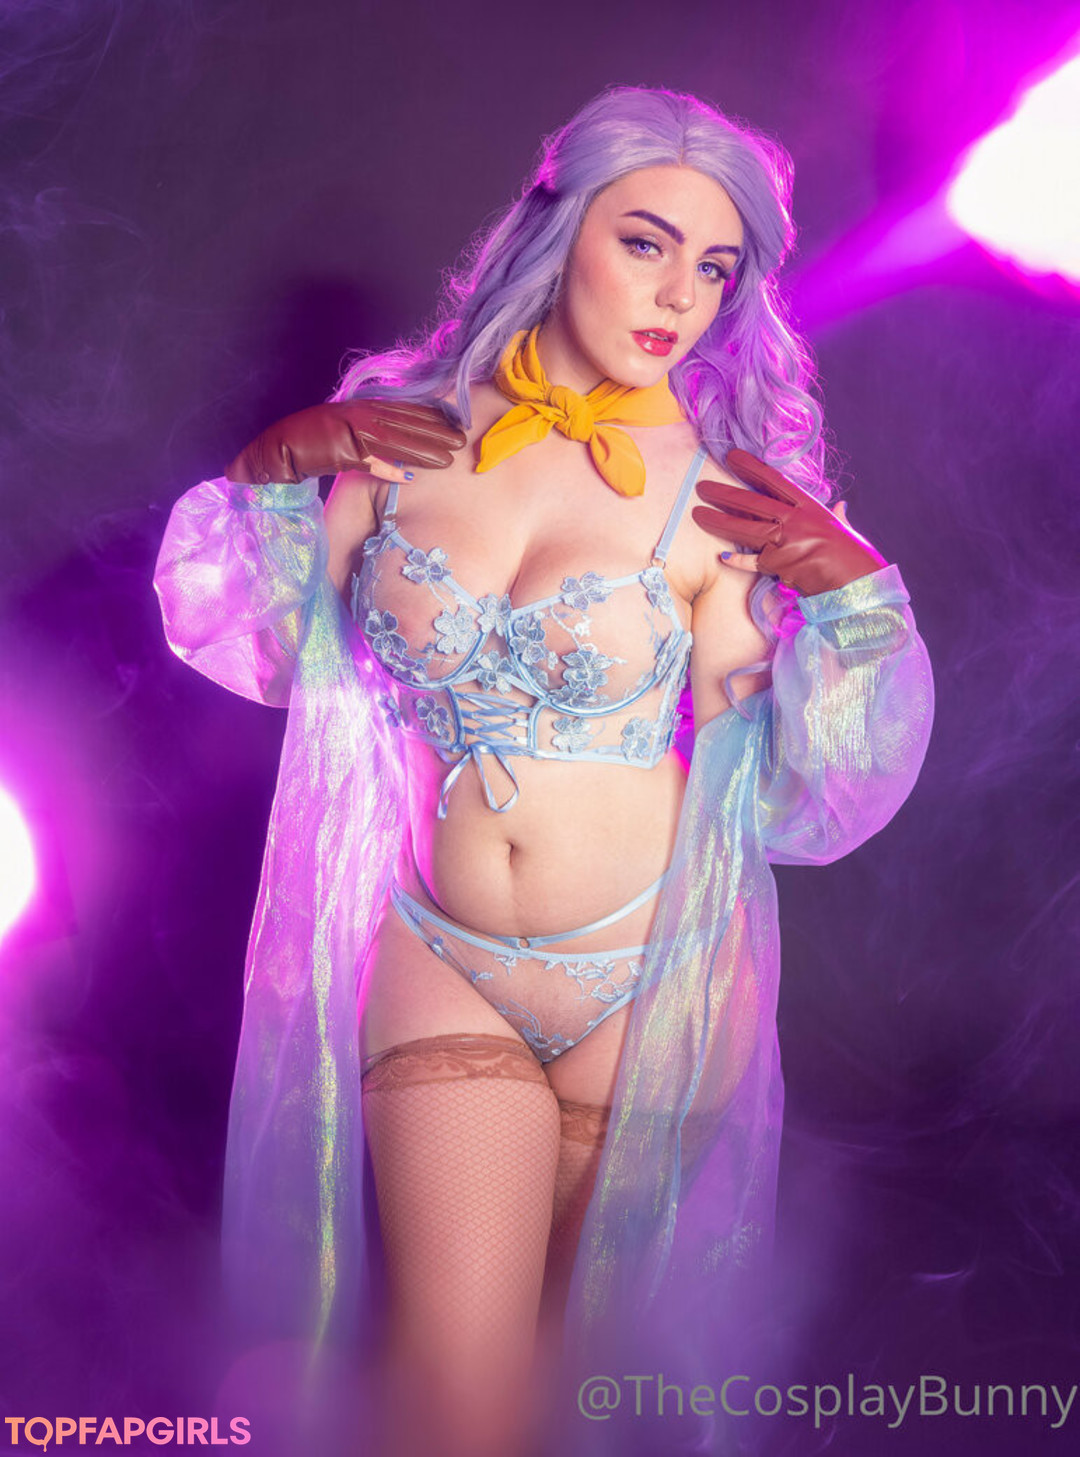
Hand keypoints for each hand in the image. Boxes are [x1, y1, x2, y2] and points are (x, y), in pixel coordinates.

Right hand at [225, 400, 466, 484]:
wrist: (281, 446)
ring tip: (449, 457)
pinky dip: (389, 469)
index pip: (403, 409)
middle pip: (406, 422)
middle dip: (435, 431)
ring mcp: (351, 433)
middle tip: (461, 438)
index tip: (453, 420)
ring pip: (396, 440)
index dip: (430, 415)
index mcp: (362, 407)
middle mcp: (360, 416)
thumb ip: (376, 445)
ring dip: (423, 449)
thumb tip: (403, 464)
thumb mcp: (348, 434)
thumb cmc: (312, 439)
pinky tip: (410, 476)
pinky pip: (370, 462)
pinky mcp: (342, 452)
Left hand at [692, 449, 885, 595]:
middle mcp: (797, 520)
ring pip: (745, 528)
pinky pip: (754, 562)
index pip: (775, 481)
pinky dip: (739, 561)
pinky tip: (723, 557)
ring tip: (698, 514)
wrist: (860, 584)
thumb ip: (837, 518)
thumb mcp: (845, 530)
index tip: (732, 456)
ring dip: (719, 521)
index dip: (751, 467)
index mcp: (811, 507)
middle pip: (753, 502)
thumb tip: (839, 508)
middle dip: (724, 494)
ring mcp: (787, 542)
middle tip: (702, 487)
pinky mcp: (781, 565)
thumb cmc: (855, 558)